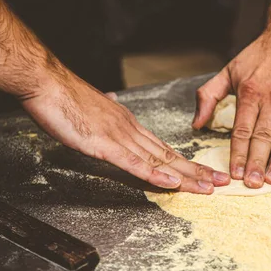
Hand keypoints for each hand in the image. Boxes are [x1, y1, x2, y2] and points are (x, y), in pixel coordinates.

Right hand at [22, 76, 229, 193]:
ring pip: (160, 161)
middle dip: (198, 171)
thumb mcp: (93, 107)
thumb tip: (113, 103)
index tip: (205, 173)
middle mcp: (131, 131)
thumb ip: (106, 111)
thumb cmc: (66, 98)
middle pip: (170, 155)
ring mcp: (120, 138)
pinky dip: (155, 175)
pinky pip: (134, 163)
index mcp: (129, 125)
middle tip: (222, 182)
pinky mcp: (105, 145)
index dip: (186, 163)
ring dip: (186, 176)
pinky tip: (172, 183)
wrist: (47, 84)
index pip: (164, 149)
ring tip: (209, 187)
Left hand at [192, 32, 270, 187]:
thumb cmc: (261, 54)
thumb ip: (209, 95)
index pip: (242, 130)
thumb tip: (196, 124)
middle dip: (257, 163)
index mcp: (250, 92)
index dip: (238, 153)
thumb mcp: (230, 70)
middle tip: (254, 184)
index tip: (235, 173)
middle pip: (263, 136)